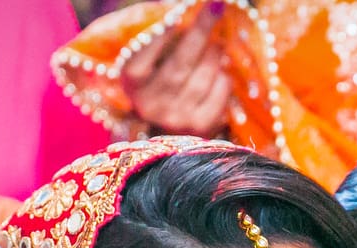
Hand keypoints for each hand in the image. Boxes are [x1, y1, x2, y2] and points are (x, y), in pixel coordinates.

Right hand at [122, 6, 232, 137]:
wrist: (171, 119)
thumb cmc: (161, 73)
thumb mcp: (153, 55)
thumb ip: (164, 33)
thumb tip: (190, 8)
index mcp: (131, 83)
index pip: (141, 59)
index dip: (158, 38)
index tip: (175, 16)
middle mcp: (150, 104)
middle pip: (178, 65)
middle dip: (200, 32)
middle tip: (216, 7)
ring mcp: (175, 118)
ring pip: (202, 77)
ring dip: (215, 53)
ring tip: (217, 43)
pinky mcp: (199, 126)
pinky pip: (219, 92)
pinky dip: (224, 75)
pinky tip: (219, 70)